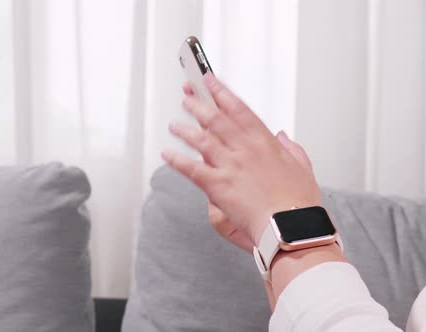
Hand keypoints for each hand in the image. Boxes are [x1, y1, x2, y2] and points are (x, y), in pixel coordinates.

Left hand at [164, 74, 321, 246]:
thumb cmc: (298, 204)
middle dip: (199, 104)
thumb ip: (291, 148)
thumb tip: (282, 135)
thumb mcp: (303, 168)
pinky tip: (167, 154)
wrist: (291, 228)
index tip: (211, 82)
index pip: (239, 110)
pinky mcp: (218, 186)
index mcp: (265, 143)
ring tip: (174, 124)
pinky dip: (177, 160)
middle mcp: (245, 150)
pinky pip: (192, 169)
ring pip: (201, 140)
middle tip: (187, 95)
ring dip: (185, 130)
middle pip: (216, 119)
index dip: (222, 93)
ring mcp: (230, 166)